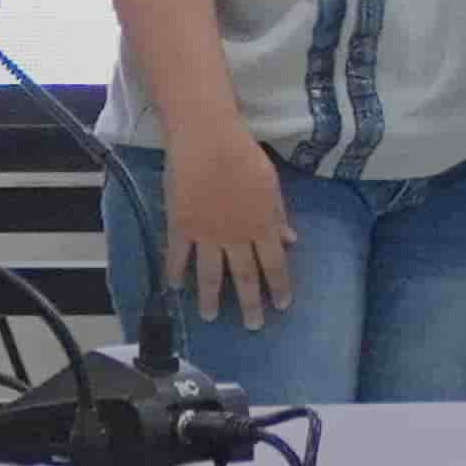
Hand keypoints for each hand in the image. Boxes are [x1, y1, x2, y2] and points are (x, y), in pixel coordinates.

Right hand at [167, 145, 296, 332]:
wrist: (207, 138)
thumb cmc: (243, 154)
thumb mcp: (271, 184)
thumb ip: (279, 215)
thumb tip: (291, 241)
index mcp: (262, 225)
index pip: (275, 265)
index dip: (278, 287)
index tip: (281, 306)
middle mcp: (236, 236)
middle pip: (244, 277)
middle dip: (249, 304)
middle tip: (253, 326)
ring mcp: (206, 234)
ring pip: (210, 275)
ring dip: (210, 298)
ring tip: (210, 316)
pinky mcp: (180, 226)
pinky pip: (177, 255)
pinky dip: (175, 272)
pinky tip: (174, 287)